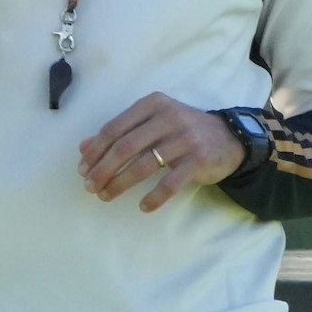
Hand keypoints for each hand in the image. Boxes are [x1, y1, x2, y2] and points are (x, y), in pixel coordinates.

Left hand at [78, 93, 246, 212]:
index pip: (114, 128)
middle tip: (90, 187)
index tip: (82, 169)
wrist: (229, 137)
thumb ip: (120, 132)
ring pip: (144, 165)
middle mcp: (167, 118)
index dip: (95, 151)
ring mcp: (185, 138)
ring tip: (106, 196)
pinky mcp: (199, 160)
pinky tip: (143, 206)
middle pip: (125, 147)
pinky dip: (154, 197)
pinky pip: (171, 182)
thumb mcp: (151, 123)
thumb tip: (84, 148)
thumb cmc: (181, 130)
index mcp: (151, 105)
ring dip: (120, 184)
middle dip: (103, 169)